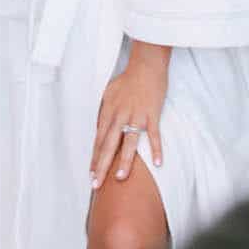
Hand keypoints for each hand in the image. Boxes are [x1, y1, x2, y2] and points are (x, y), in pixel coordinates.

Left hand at [90, 44, 169, 188]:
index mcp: (109, 112)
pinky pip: (153, 135)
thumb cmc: (128, 78)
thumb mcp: (109, 93)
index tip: (91, 173)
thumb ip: (105, 111)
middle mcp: (120, 116)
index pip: (99, 140)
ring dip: (124, 161)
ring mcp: (136, 116)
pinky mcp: (152, 114)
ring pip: (129, 143)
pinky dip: (155, 149)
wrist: (146, 65)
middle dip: (101, 166)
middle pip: (108, 145)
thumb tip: (101, 126)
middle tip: (96, 184)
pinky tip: (157, 164)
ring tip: (119, 178)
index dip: (95, 158)